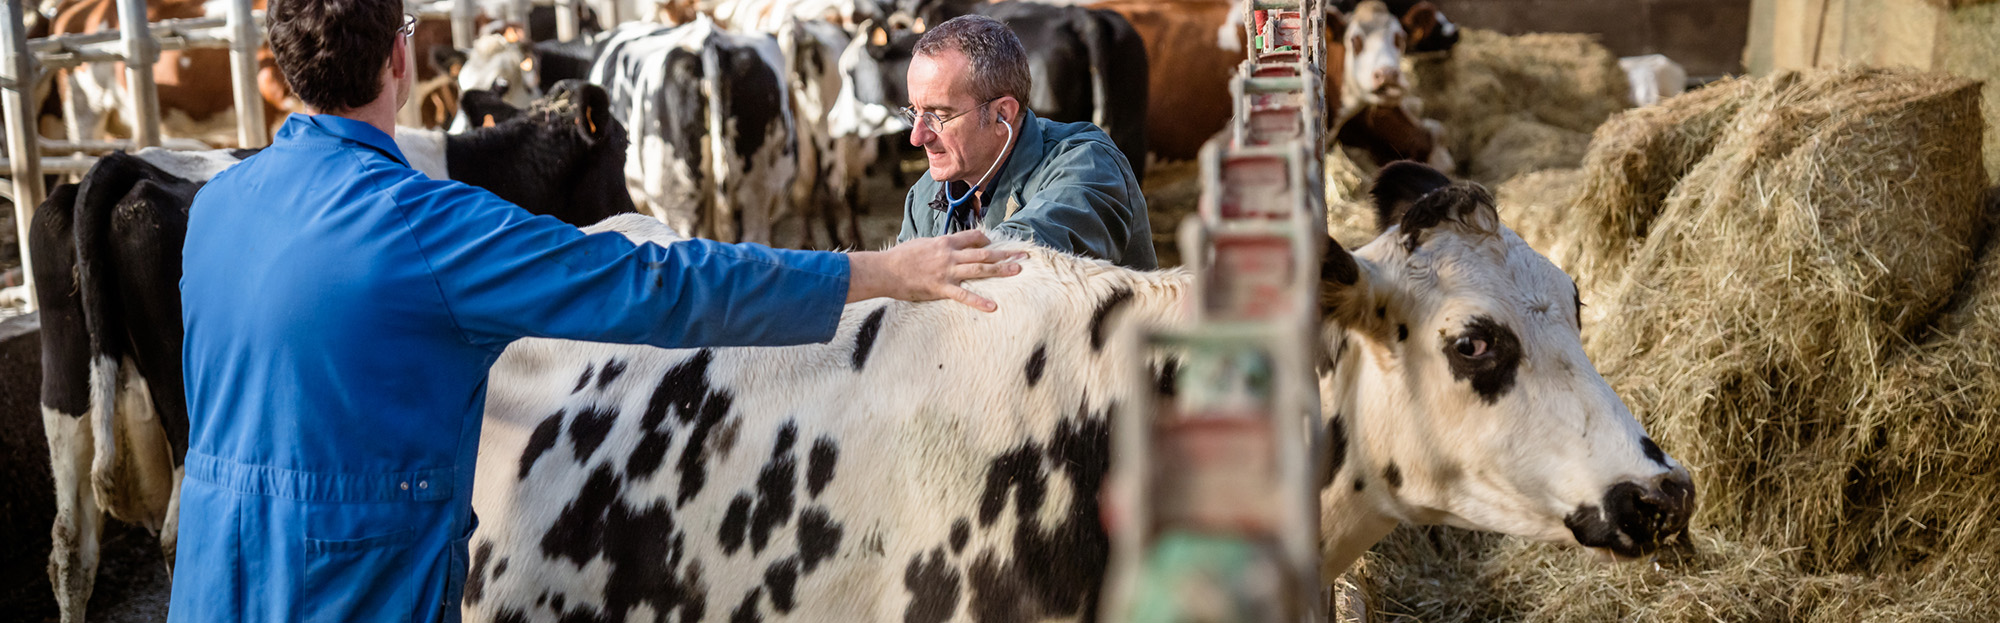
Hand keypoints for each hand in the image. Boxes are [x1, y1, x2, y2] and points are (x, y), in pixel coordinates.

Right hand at [846, 230, 1026, 310]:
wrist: (885, 269)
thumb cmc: (900, 257)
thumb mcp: (922, 243)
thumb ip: (938, 245)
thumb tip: (946, 246)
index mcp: (945, 241)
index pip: (973, 236)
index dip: (986, 240)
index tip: (994, 244)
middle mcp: (950, 254)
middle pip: (983, 252)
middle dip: (1005, 253)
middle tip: (1024, 255)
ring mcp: (947, 271)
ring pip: (979, 269)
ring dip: (1000, 269)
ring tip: (1018, 270)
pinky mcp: (941, 288)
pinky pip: (964, 295)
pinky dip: (979, 301)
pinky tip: (993, 307)